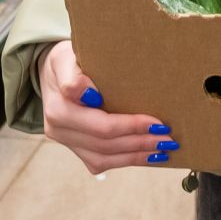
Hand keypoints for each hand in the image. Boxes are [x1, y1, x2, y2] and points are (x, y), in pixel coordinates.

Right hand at [38, 40, 179, 173]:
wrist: (52, 74)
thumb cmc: (66, 62)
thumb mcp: (65, 57)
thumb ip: (72, 75)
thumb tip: (89, 94)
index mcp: (58, 107)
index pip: (100, 124)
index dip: (130, 125)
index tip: (157, 122)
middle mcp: (58, 130)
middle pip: (105, 143)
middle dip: (140, 142)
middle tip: (168, 138)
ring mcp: (67, 143)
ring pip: (104, 158)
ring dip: (137, 155)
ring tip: (163, 149)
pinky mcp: (76, 150)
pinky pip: (101, 163)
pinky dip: (127, 161)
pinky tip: (148, 156)